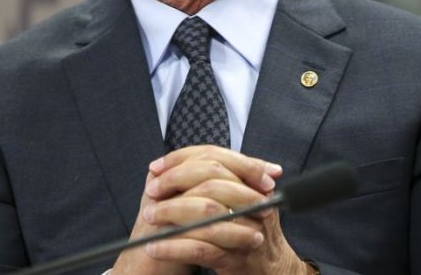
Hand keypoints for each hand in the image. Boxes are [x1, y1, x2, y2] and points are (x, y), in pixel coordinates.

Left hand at [111, 146, 312, 273]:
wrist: (271, 270)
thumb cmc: (246, 231)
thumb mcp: (239, 199)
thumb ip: (216, 180)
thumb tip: (170, 167)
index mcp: (252, 182)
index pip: (216, 157)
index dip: (182, 159)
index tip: (157, 168)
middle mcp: (254, 201)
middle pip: (211, 181)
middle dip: (175, 182)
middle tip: (151, 192)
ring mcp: (247, 230)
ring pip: (206, 213)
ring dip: (170, 213)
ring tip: (149, 217)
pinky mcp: (236, 258)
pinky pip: (200, 249)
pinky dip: (173, 247)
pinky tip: (155, 248)